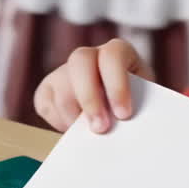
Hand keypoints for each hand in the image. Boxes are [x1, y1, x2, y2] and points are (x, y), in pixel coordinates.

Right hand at [33, 39, 154, 132]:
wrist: (120, 112)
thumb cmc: (137, 105)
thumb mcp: (143, 102)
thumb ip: (136, 108)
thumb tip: (126, 126)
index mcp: (118, 52)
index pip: (112, 56)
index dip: (116, 85)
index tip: (124, 115)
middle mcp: (89, 55)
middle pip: (79, 62)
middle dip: (89, 98)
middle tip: (101, 129)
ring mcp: (65, 70)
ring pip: (61, 88)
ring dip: (74, 116)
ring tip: (89, 136)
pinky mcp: (48, 88)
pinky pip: (45, 103)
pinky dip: (58, 121)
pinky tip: (74, 130)